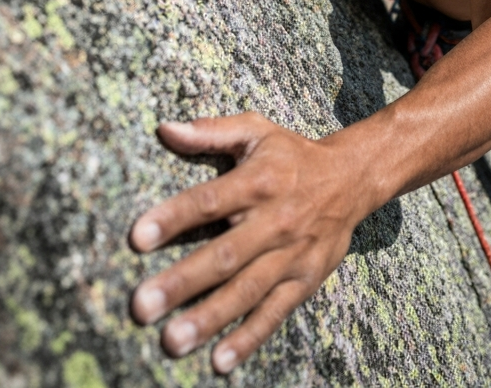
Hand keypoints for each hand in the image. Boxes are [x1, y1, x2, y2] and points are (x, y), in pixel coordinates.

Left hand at [128, 113, 367, 372]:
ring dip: (210, 317)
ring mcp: (291, 254)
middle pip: (225, 254)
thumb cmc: (291, 155)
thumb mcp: (255, 131)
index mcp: (258, 181)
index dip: (174, 218)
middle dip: (182, 281)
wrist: (353, 177)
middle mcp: (275, 219)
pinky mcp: (306, 279)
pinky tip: (220, 360)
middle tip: (142, 306)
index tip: (137, 238)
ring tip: (172, 341)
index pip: (210, 200)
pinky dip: (249, 337)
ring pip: (247, 290)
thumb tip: (165, 128)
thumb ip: (210, 131)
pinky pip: (275, 311)